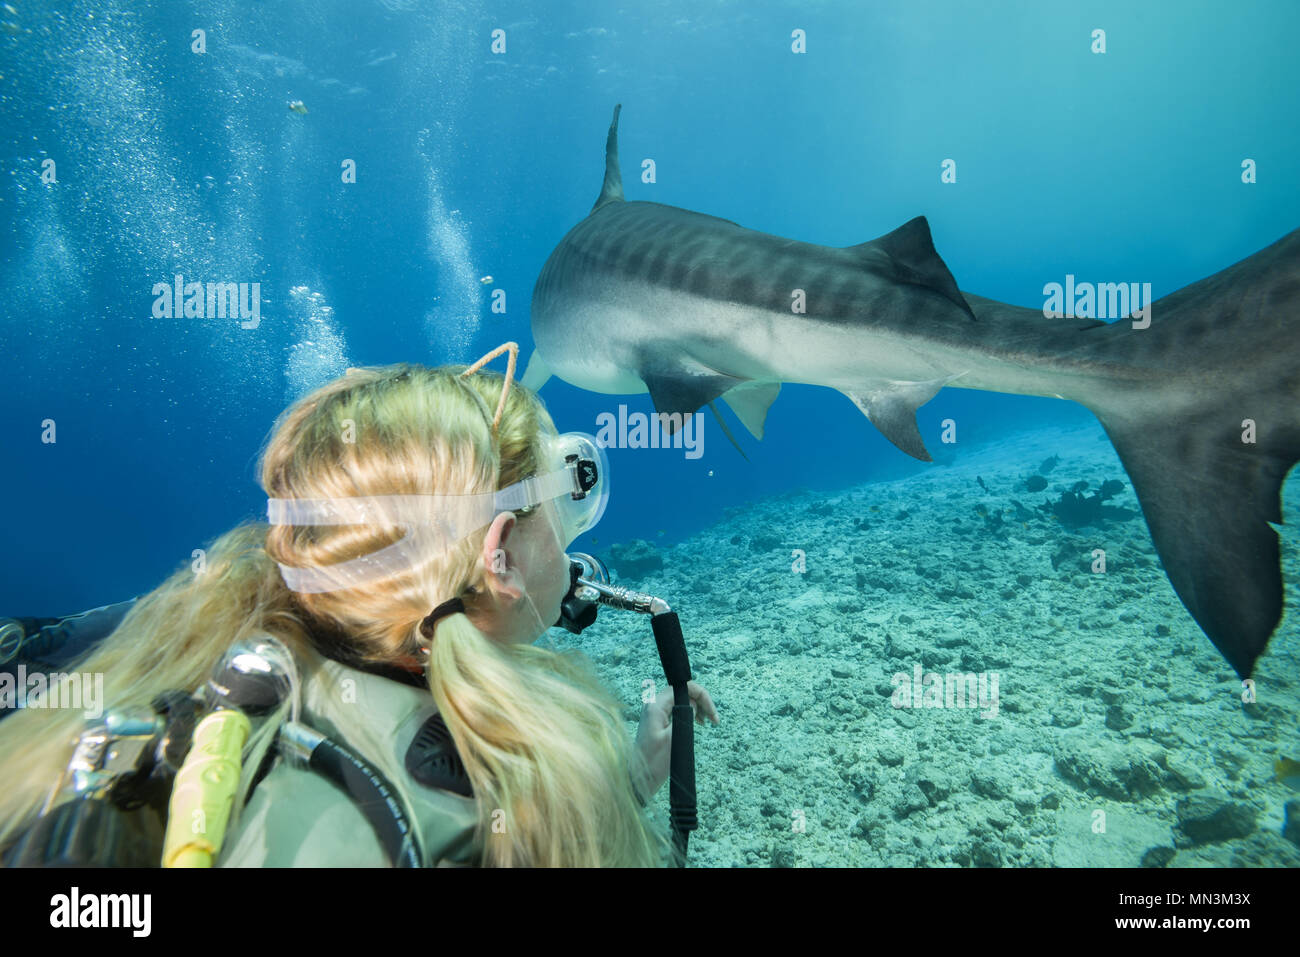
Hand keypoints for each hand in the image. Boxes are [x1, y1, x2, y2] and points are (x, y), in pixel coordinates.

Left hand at [632, 681, 719, 801]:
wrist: (640, 776)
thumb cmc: (654, 761)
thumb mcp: (673, 738)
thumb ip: (685, 715)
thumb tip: (693, 703)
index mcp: (656, 705)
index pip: (684, 688)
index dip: (702, 696)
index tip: (712, 713)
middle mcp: (654, 704)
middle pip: (683, 692)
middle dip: (701, 701)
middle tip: (714, 719)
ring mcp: (654, 711)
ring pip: (681, 699)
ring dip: (697, 707)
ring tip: (708, 721)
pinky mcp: (657, 719)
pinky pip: (676, 708)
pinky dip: (689, 713)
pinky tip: (698, 722)